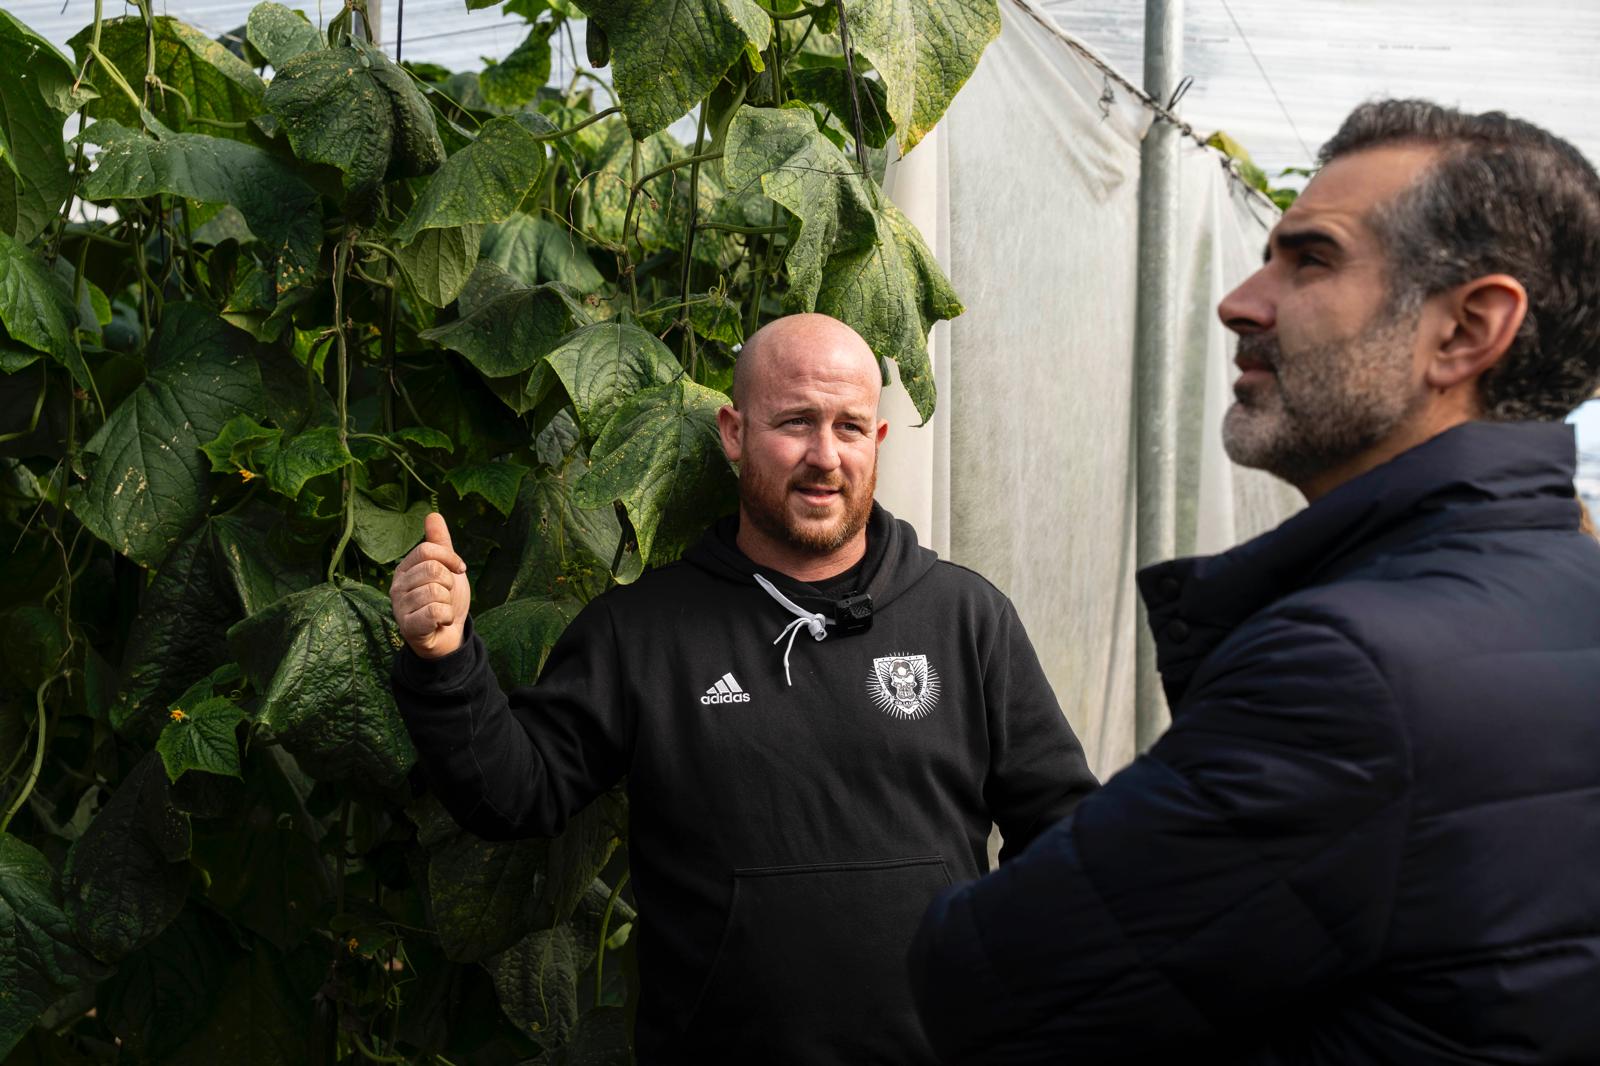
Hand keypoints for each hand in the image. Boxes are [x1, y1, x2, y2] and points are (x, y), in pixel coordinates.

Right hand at [390, 512, 469, 658]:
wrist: (449, 635)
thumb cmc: (445, 600)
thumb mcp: (446, 568)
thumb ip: (440, 544)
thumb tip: (433, 514)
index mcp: (404, 569)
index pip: (427, 550)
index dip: (450, 558)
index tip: (459, 569)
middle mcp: (397, 587)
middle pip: (433, 570)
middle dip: (449, 583)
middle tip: (446, 595)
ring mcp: (400, 607)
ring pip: (436, 591)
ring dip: (448, 602)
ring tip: (442, 609)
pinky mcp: (408, 626)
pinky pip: (436, 611)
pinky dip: (446, 616)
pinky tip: (441, 621)